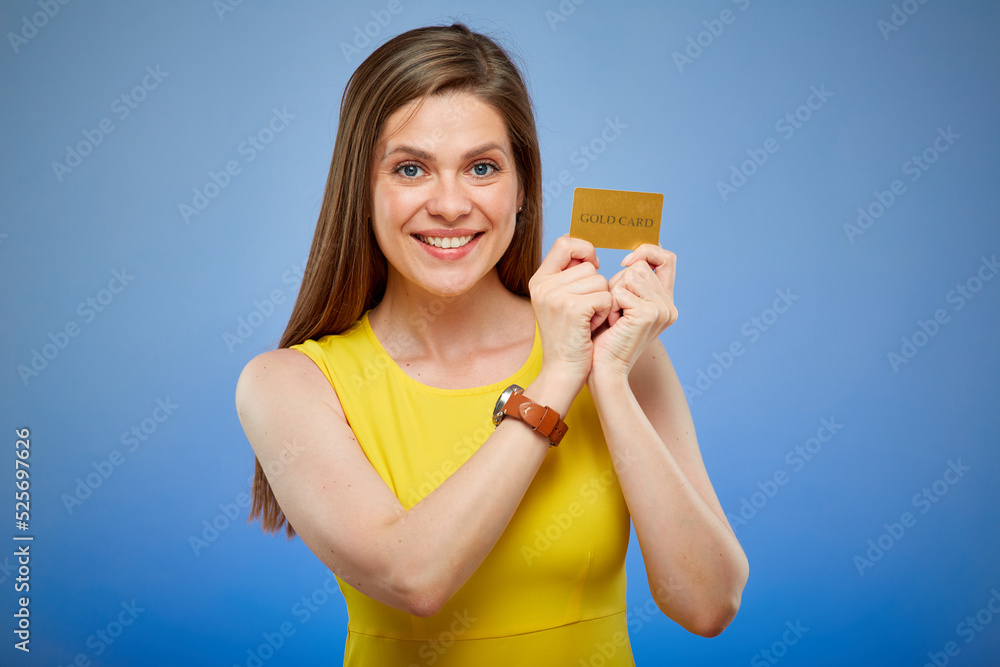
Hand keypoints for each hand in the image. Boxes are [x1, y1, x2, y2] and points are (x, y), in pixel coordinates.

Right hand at [528, 235, 611, 387]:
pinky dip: (605, 312)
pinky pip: (605, 297)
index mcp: (538, 280)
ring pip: (600, 281)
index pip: (564, 242)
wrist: (562, 370)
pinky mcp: (572, 308)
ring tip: (588, 320)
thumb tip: (588, 253)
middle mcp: (543, 285)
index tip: (593, 266)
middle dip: (596, 287)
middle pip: (588, 266)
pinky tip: (592, 326)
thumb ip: (568, 277)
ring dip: (602, 301)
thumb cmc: (568, 337)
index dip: (584, 249)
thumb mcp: (558, 302)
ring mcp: (555, 296)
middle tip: (585, 311)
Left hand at [591, 244, 677, 377]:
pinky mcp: (649, 314)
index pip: (667, 258)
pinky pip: (621, 290)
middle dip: (618, 284)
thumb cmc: (605, 337)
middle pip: (640, 267)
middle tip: (616, 311)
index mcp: (665, 301)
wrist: (604, 368)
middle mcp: (669, 305)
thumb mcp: (621, 303)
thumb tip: (633, 257)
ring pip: (630, 275)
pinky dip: (610, 305)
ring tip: (614, 317)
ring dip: (613, 294)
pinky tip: (612, 323)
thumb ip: (631, 282)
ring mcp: (661, 309)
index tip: (625, 263)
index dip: (646, 252)